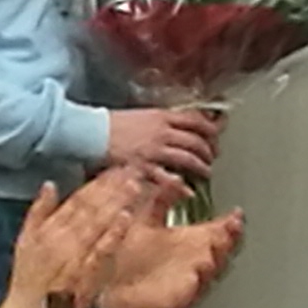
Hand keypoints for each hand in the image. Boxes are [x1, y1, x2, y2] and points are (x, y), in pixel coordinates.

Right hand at [2, 175, 142, 307]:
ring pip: (98, 223)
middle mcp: (61, 238)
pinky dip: (113, 233)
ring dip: (117, 203)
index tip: (114, 168)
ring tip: (135, 185)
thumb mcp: (24, 242)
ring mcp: (75, 255)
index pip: (77, 199)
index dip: (97, 182)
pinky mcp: (86, 273)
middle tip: (133, 169)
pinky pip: (101, 249)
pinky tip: (127, 218)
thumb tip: (49, 185)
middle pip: (91, 206)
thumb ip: (38, 212)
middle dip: (113, 187)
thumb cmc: (28, 285)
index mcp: (48, 229)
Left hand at [100, 205, 246, 307]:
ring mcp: (191, 278)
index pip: (218, 230)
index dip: (230, 221)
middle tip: (235, 224)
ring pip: (215, 267)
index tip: (237, 211)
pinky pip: (197, 288)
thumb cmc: (130, 260)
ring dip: (221, 255)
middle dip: (232, 236)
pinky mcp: (182, 297)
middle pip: (223, 247)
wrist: (114, 293)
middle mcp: (195, 259)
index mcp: (189, 241)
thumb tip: (173, 179)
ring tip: (223, 241)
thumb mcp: (146, 222)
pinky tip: (203, 266)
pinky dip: (202, 278)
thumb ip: (160, 201)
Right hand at [104, 102, 222, 185]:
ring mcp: (154, 150)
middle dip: (209, 150)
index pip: (196, 120)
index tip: (215, 136)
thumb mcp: (143, 115)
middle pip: (196, 140)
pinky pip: (167, 177)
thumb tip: (181, 124)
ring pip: (188, 158)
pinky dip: (181, 186)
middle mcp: (162, 132)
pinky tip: (188, 191)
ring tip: (206, 172)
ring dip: (201, 167)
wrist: (92, 132)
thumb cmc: (114, 125)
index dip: (211, 129)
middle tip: (212, 156)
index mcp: (162, 117)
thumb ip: (163, 120)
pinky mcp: (143, 167)